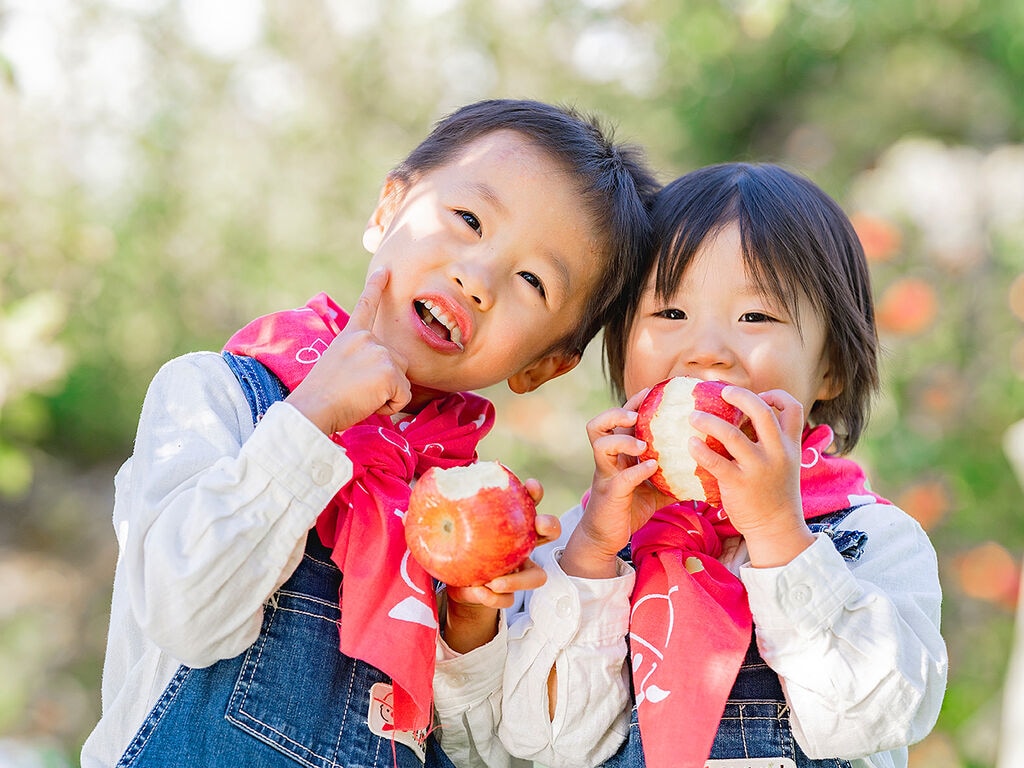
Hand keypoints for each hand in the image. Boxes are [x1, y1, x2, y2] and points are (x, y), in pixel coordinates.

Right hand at [285, 268, 411, 433]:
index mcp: (351, 335)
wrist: (313, 408)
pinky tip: (368, 403)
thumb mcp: (339, 364)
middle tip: (357, 390)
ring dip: (388, 394)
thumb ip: (361, 358)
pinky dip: (390, 407)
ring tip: (361, 396)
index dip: (376, 286)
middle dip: (386, 380)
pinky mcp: (390, 371)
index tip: (385, 269)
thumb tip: (380, 370)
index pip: (366, 305)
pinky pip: (403, 397)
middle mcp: (367, 338)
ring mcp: (380, 352)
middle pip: (397, 360)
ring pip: (402, 379)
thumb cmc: (321, 397)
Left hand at [443, 498, 559, 653]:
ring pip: (537, 575)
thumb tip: (410, 507)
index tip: (530, 486)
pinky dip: (495, 598)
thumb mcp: (439, 531)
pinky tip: (480, 593)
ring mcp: (517, 571)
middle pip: (546, 533)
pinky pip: (508, 600)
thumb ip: (430, 518)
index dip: (533, 493)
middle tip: (539, 525)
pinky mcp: (506, 595)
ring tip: (497, 581)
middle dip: (548, 525)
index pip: (527, 502)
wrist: (450, 583)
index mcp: (507, 522)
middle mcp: (519, 545)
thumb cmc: (451, 546)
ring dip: (522, 579)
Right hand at [560, 390, 670, 578]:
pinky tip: (652, 468)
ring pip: (601, 445)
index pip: (618, 420)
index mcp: (617, 453)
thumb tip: (704, 466)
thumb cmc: (629, 507)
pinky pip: (621, 478)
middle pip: (598, 425)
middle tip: (637, 413)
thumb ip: (671, 474)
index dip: (632, 403)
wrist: (607, 537)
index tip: (651, 391)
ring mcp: (605, 475)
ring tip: (643, 442)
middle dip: (617, 412)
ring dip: (623, 439)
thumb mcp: (654, 487)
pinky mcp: (610, 494)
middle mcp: (607, 460)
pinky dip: (636, 470)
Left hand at [689, 386, 813, 566]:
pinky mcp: (739, 484)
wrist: (777, 529)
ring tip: (693, 416)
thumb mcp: (783, 465)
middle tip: (722, 392)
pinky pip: (715, 461)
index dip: (777, 396)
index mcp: (791, 446)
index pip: (795, 408)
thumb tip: (744, 420)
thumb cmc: (774, 494)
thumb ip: (771, 444)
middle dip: (740, 396)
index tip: (760, 395)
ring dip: (709, 421)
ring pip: (732, 434)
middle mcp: (777, 453)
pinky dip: (700, 450)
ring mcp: (758, 468)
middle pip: (762, 411)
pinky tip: (690, 444)